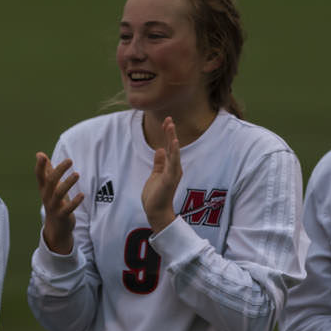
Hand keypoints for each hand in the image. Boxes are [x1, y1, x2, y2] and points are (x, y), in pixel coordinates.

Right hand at [35, 152, 82, 253]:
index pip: (39, 176)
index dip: (40, 166)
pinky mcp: (62, 216)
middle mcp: (46, 196)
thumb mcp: (49, 187)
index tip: (41, 156)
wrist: (56, 227)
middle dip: (59, 171)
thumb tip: (39, 153)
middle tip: (70, 161)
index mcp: (43, 188)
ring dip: (68, 183)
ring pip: (59, 194)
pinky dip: (74, 202)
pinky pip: (67, 209)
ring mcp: (54, 206)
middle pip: (50, 182)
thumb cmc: (54, 202)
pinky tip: (82, 195)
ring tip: (77, 174)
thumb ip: (47, 171)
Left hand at [141, 114, 182, 230]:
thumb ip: (159, 162)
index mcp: (171, 166)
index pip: (169, 146)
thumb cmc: (155, 195)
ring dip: (172, 139)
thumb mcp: (155, 174)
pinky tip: (173, 143)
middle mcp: (174, 168)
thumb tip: (160, 149)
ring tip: (170, 126)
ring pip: (174, 152)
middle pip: (173, 146)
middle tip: (169, 118)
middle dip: (170, 132)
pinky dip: (174, 153)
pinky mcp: (170, 178)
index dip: (168, 134)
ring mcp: (173, 173)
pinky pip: (173, 163)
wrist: (156, 211)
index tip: (166, 121)